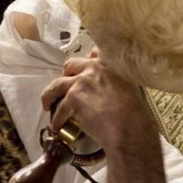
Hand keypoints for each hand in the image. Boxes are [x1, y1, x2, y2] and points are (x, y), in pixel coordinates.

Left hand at [40, 49, 166, 182]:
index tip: (80, 70)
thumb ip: (117, 82)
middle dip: (65, 76)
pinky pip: (59, 110)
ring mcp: (82, 82)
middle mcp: (94, 68)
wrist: (129, 128)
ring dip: (50, 96)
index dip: (84, 64)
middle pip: (70, 66)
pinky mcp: (73, 98)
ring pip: (56, 85)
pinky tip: (58, 126)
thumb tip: (109, 89)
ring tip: (48, 105)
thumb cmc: (134, 115)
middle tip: (64, 88)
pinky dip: (57, 120)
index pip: (93, 53)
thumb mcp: (130, 88)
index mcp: (110, 64)